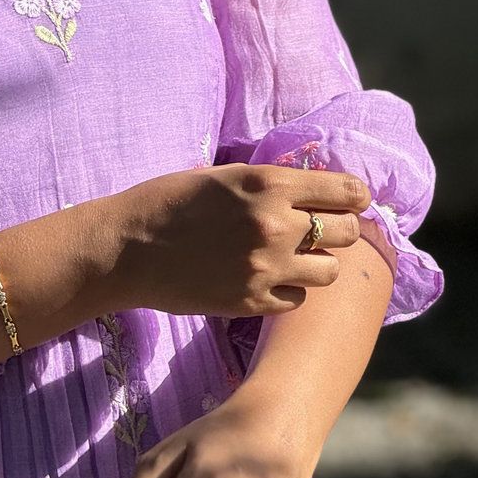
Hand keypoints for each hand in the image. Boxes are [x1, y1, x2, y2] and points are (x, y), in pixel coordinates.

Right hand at [102, 163, 370, 318]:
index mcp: (269, 185)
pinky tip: (267, 280)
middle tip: (316, 231)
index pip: (349, 192)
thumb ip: (273, 185)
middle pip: (347, 231)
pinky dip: (289, 291)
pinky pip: (297, 300)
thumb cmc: (169, 203)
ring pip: (330, 271)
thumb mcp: (226, 176)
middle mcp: (275, 225)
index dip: (351, 198)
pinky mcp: (251, 301)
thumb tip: (317, 190)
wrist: (126, 249)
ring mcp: (265, 268)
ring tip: (292, 260)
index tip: (343, 202)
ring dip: (316, 264)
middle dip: (336, 230)